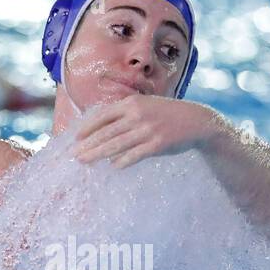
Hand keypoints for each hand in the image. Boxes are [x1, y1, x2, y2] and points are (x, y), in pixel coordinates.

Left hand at [72, 95, 224, 168]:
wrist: (196, 121)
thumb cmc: (167, 115)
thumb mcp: (145, 105)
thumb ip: (125, 113)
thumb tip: (102, 127)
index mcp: (132, 103)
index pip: (103, 116)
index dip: (88, 128)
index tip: (76, 139)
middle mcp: (137, 115)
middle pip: (106, 132)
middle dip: (88, 144)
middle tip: (73, 155)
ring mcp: (147, 130)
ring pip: (116, 144)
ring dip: (98, 154)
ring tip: (84, 161)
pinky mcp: (157, 144)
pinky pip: (135, 154)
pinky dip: (122, 160)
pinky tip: (113, 166)